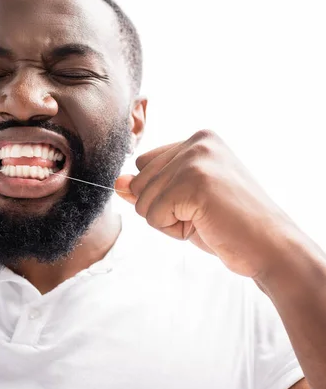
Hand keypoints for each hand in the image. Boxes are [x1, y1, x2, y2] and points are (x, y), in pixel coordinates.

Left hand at [115, 130, 298, 277]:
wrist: (270, 248)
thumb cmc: (228, 225)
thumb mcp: (181, 203)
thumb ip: (148, 188)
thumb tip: (117, 183)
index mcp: (198, 139)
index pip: (143, 166)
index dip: (162, 195)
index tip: (200, 201)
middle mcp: (197, 142)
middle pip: (139, 182)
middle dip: (162, 209)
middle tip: (204, 214)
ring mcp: (195, 159)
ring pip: (142, 200)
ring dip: (168, 221)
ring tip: (205, 219)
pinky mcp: (193, 181)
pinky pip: (152, 215)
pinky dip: (172, 230)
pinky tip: (204, 224)